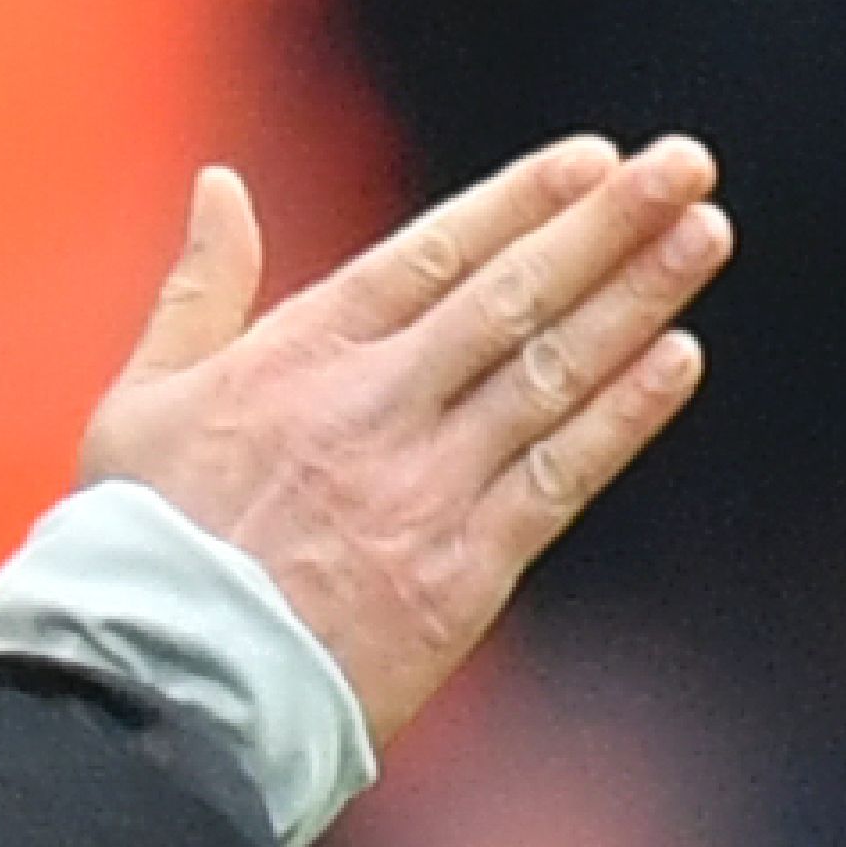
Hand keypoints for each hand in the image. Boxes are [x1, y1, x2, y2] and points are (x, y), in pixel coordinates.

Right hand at [77, 138, 728, 740]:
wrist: (161, 686)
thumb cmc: (141, 545)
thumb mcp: (144, 399)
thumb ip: (198, 288)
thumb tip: (219, 183)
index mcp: (301, 356)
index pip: (434, 254)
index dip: (521, 202)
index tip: (594, 160)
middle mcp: (376, 407)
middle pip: (513, 296)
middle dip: (608, 224)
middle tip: (688, 165)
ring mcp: (424, 487)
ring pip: (552, 374)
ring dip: (638, 300)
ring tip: (704, 235)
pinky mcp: (460, 572)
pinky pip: (558, 478)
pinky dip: (622, 418)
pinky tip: (678, 361)